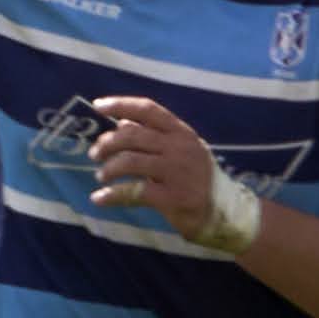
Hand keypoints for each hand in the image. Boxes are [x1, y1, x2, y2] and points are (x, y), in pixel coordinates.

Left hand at [86, 95, 222, 238]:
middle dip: (107, 143)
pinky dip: (111, 195)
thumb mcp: (182, 151)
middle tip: (94, 154)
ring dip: (109, 168)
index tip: (98, 106)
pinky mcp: (173, 197)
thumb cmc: (197, 179)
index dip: (121, 105)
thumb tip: (122, 123)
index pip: (148, 110)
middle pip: (132, 135)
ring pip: (129, 161)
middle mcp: (181, 148)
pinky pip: (133, 192)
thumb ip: (155, 137)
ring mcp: (178, 172)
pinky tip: (99, 198)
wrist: (223, 213)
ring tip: (102, 176)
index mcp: (182, 133)